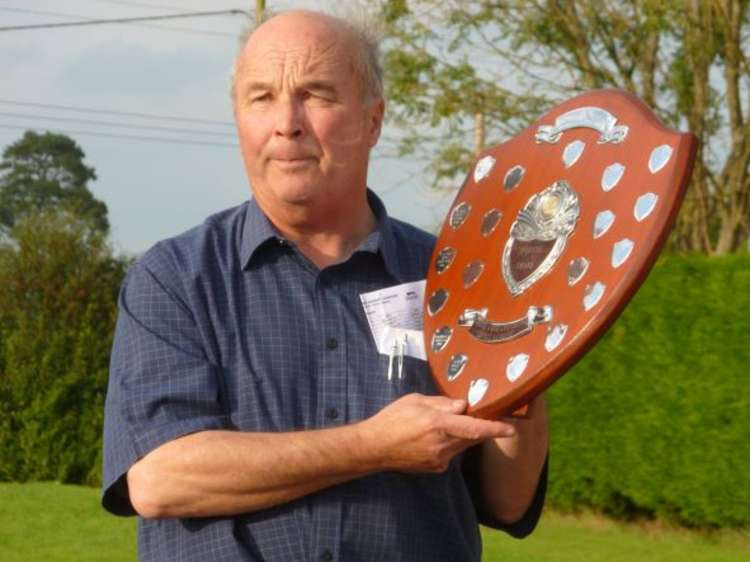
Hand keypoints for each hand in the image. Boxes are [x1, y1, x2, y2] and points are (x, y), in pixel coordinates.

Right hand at [359, 393, 516, 472]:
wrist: (374, 447)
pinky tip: (432, 437)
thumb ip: (442, 403)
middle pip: (473, 436)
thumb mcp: (416, 401)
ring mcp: (440, 459)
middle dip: (480, 426)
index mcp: (438, 425)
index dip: (495, 428)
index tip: (511, 428)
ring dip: (463, 434)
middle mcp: (442, 445)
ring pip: (463, 445)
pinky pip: (452, 453)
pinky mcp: (436, 468)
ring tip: (442, 424)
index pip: (474, 428)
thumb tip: (463, 405)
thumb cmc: (392, 419)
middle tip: (481, 413)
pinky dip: (451, 443)